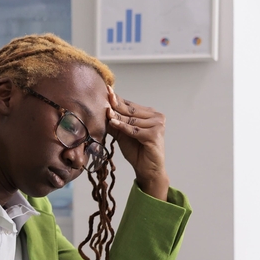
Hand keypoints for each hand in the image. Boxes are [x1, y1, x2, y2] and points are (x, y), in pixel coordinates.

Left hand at [106, 85, 168, 200]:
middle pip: (131, 110)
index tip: (106, 90)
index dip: (117, 99)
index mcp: (150, 114)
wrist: (147, 169)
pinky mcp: (154, 135)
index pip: (130, 105)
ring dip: (117, 116)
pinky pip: (134, 130)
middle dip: (116, 105)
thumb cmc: (136, 151)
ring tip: (105, 111)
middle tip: (104, 95)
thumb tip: (101, 111)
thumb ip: (115, 123)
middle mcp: (156, 117)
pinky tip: (112, 122)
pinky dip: (122, 127)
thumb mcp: (122, 134)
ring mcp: (157, 125)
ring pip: (131, 120)